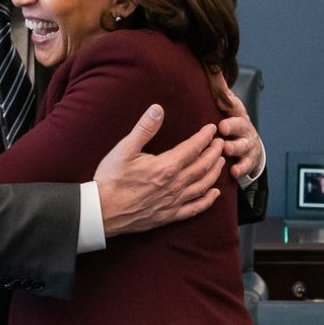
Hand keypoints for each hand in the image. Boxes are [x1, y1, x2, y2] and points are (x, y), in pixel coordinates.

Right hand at [94, 105, 224, 235]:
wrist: (102, 211)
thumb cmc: (112, 179)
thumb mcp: (125, 149)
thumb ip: (145, 128)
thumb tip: (158, 108)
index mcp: (167, 166)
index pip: (193, 148)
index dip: (205, 137)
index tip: (212, 129)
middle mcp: (175, 184)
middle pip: (203, 166)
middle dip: (214, 152)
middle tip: (221, 143)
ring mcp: (174, 202)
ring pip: (203, 185)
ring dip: (215, 172)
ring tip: (221, 162)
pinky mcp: (169, 216)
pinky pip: (195, 208)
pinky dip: (207, 201)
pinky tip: (214, 194)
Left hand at [208, 73, 263, 180]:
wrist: (252, 147)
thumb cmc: (233, 123)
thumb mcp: (228, 106)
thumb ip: (220, 89)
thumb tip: (211, 64)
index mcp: (236, 113)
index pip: (234, 106)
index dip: (228, 105)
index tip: (219, 105)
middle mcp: (244, 128)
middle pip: (241, 126)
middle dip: (233, 127)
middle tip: (223, 128)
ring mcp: (247, 145)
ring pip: (242, 146)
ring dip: (235, 148)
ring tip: (226, 149)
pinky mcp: (248, 161)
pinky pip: (245, 166)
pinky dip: (240, 169)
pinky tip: (233, 172)